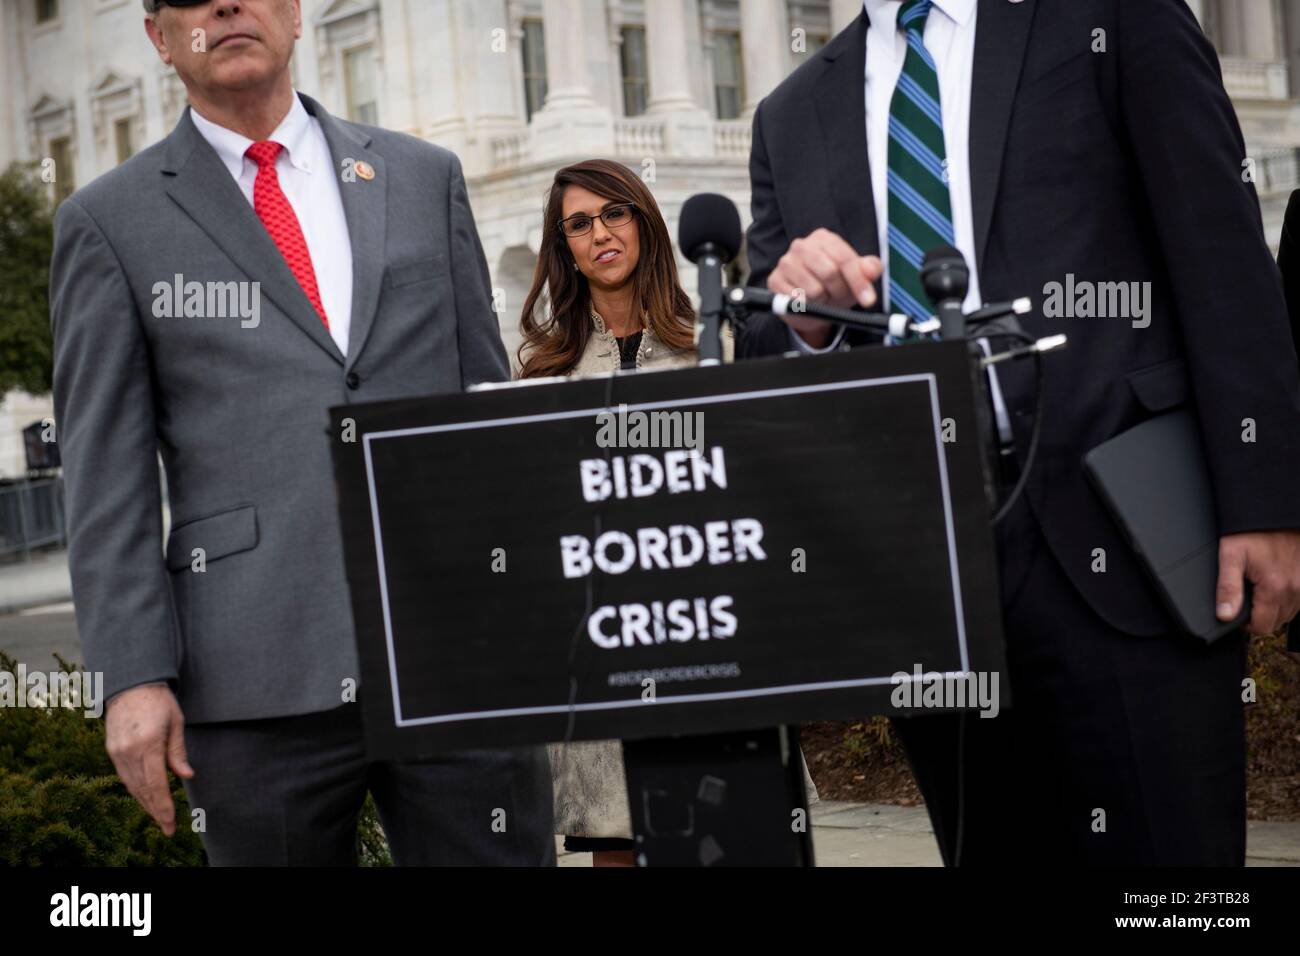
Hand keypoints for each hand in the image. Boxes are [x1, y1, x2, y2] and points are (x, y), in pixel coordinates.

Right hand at [104, 683, 193, 834]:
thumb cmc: (159, 701)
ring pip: (132, 786)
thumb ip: (178, 751)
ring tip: (159, 818)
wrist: (131, 684)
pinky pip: (124, 777)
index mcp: (148, 743)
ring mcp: (117, 752)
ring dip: (145, 804)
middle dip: (156, 811)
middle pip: (143, 790)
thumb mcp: (176, 722)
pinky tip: (146, 799)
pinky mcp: (111, 751)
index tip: (171, 822)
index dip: (164, 806)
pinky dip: (136, 790)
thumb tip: (187, 776)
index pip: (156, 783)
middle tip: (168, 828)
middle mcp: (129, 751)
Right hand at [768, 229, 882, 347]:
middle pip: (830, 272)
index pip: (844, 258)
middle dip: (839, 291)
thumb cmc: (834, 287)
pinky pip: (797, 300)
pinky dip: (806, 307)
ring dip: (822, 301)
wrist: (809, 307)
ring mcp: (786, 262)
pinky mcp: (774, 281)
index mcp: (823, 238)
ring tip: (822, 298)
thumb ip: (869, 270)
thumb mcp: (856, 278)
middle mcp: (801, 246)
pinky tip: (806, 302)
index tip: (868, 300)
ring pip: (814, 289)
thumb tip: (871, 269)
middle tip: (838, 295)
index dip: (858, 281)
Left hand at [1215, 531, 1299, 635]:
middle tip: (1246, 595)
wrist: (1276, 512)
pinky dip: (1286, 596)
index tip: (1237, 610)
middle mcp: (1295, 589)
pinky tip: (1274, 582)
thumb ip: (1227, 587)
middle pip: (1276, 621)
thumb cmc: (1254, 531)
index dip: (1245, 623)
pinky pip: (1299, 599)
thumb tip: (1224, 615)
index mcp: (1275, 588)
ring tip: (1260, 586)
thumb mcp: (1231, 555)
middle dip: (1259, 614)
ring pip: (1289, 612)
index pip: (1262, 627)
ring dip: (1274, 607)